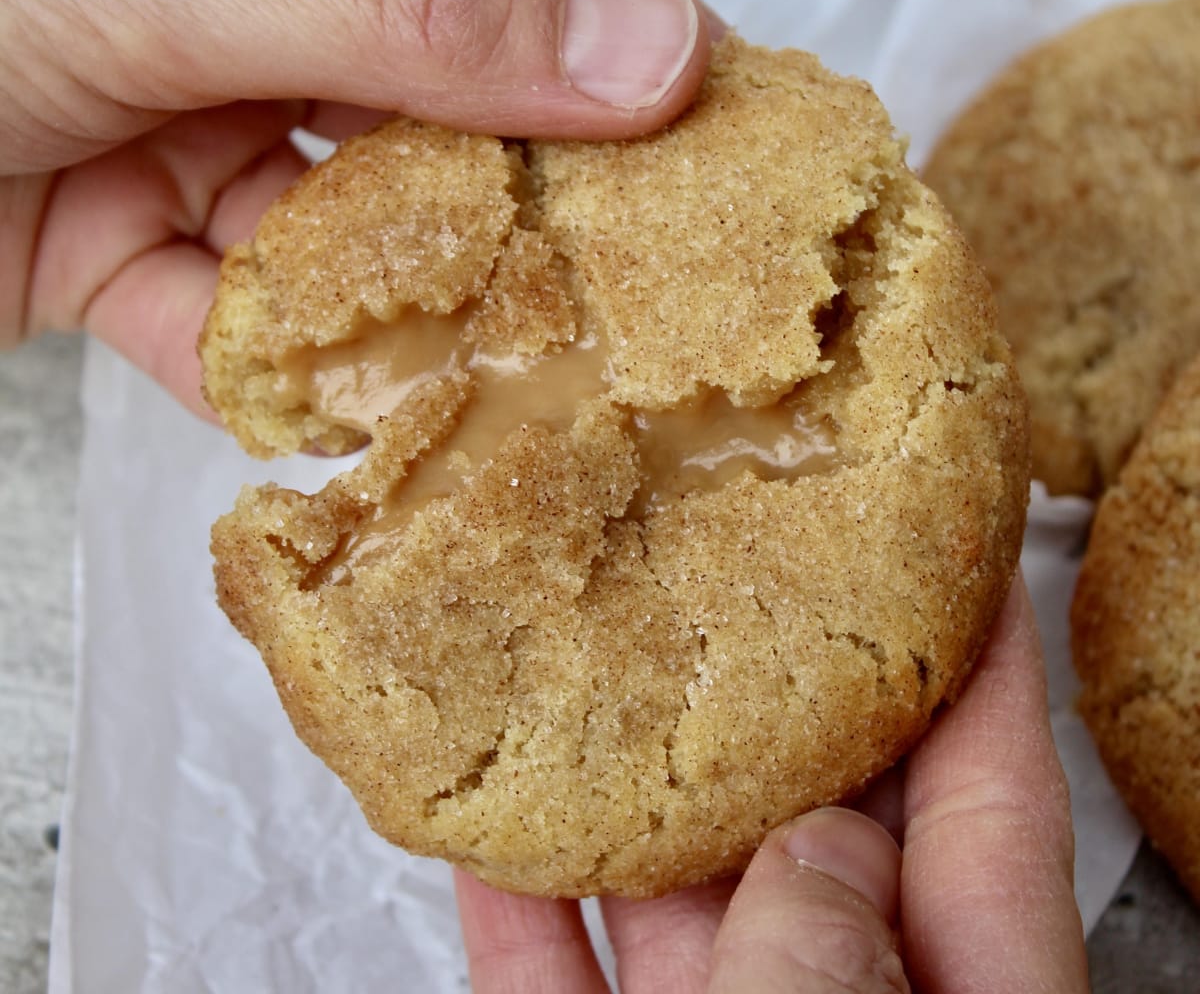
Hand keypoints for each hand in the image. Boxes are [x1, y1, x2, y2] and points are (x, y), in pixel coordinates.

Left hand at [0, 0, 709, 413]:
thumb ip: (421, 14)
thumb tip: (654, 46)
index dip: (631, 27)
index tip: (730, 129)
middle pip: (460, 99)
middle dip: (542, 191)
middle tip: (651, 284)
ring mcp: (211, 128)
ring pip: (365, 227)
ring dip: (418, 301)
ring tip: (526, 374)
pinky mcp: (143, 248)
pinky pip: (252, 316)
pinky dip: (286, 366)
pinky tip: (343, 413)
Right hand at [456, 575, 1089, 992]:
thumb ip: (835, 973)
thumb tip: (811, 849)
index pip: (990, 792)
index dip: (974, 648)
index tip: (946, 528)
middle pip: (822, 818)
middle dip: (774, 687)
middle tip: (731, 556)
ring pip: (680, 895)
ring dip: (621, 787)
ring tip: (582, 654)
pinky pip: (564, 980)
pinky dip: (523, 911)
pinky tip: (475, 831)